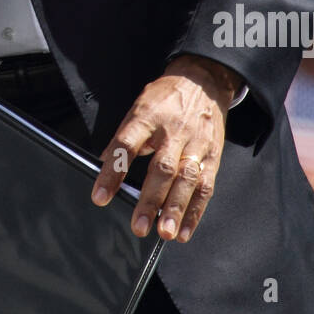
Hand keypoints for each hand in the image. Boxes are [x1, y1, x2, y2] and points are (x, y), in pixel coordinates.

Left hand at [90, 55, 240, 241]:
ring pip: (187, 179)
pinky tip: (184, 230)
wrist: (203, 80)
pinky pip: (205, 186)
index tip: (100, 196)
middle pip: (161, 167)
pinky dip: (195, 211)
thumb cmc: (166, 97)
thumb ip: (124, 137)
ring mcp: (195, 144)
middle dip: (150, 200)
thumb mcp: (138, 107)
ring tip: (165, 233)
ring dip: (176, 209)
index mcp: (148, 117)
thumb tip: (105, 163)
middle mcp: (173, 132)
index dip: (113, 172)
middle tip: (139, 226)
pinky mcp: (212, 156)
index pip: (127, 145)